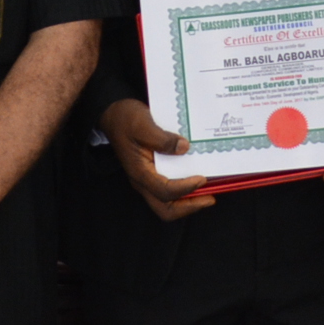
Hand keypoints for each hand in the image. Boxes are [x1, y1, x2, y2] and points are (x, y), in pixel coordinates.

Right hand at [105, 98, 214, 220]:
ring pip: (167, 204)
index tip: (202, 178)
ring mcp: (148, 179)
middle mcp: (143, 181)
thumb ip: (162, 139)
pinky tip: (198, 180)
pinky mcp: (153, 174)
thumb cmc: (126, 119)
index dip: (185, 188)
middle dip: (189, 207)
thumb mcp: (143, 124)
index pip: (164, 191)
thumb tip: (184, 148)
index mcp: (140, 172)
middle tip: (209, 199)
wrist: (114, 115)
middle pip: (165, 209)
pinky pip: (169, 191)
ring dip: (188, 202)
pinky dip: (185, 191)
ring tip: (207, 193)